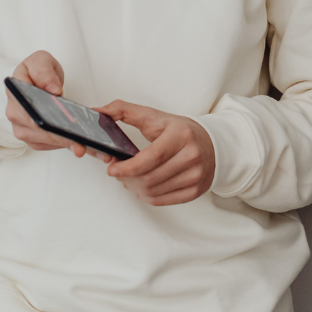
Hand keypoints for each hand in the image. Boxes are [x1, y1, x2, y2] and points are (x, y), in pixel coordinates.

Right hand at [5, 51, 96, 156]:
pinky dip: (66, 145)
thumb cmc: (37, 70)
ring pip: (45, 141)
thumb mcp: (40, 61)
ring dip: (65, 144)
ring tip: (85, 146)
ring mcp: (23, 128)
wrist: (37, 79)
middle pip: (38, 131)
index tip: (63, 127)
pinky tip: (81, 144)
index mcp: (14, 94)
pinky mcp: (34, 138)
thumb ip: (44, 72)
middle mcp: (15, 114)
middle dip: (60, 138)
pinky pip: (49, 145)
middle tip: (81, 144)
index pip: (28, 111)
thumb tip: (53, 90)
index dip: (45, 122)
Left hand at [98, 102, 215, 205]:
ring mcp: (196, 176)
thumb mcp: (155, 116)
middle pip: (150, 178)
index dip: (128, 167)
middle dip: (127, 178)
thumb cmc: (180, 130)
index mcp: (181, 135)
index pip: (151, 157)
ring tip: (129, 179)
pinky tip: (142, 186)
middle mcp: (192, 156)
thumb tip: (98, 112)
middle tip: (118, 173)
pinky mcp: (195, 191)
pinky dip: (146, 195)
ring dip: (134, 188)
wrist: (213, 144)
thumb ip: (125, 111)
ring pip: (153, 191)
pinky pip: (162, 200)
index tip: (112, 169)